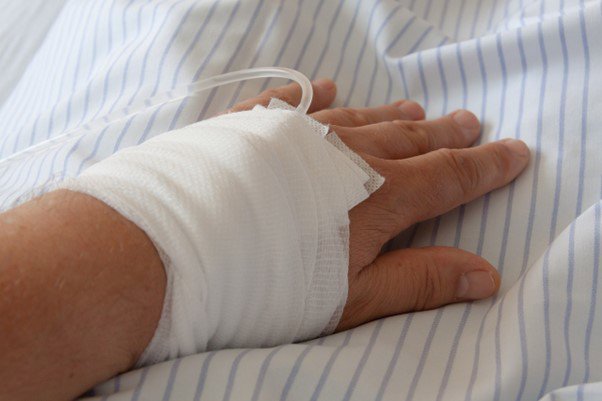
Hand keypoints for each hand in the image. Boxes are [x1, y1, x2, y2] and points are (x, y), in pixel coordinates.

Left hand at [231, 79, 528, 330]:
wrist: (175, 247)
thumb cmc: (270, 283)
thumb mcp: (352, 296)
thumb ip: (419, 281)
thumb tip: (486, 275)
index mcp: (378, 196)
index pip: (449, 178)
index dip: (488, 167)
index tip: (516, 152)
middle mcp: (345, 153)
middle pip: (410, 140)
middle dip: (446, 136)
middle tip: (470, 125)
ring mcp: (296, 133)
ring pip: (360, 117)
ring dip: (392, 116)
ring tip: (417, 112)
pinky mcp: (250, 127)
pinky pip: (294, 102)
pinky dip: (317, 95)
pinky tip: (328, 87)